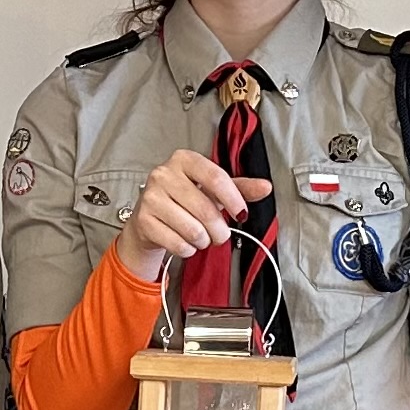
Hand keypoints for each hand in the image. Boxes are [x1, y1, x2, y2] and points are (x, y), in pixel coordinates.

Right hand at [117, 148, 271, 280]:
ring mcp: (151, 198)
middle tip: (219, 234)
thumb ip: (239, 188)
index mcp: (184, 160)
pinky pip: (178, 244)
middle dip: (219, 230)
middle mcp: (164, 174)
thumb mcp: (212, 190)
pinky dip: (188, 249)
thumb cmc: (184, 200)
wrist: (149, 218)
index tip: (242, 214)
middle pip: (206, 209)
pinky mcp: (144, 221)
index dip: (233, 199)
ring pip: (192, 230)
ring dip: (203, 241)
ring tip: (200, 237)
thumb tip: (265, 187)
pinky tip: (184, 241)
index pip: (215, 178)